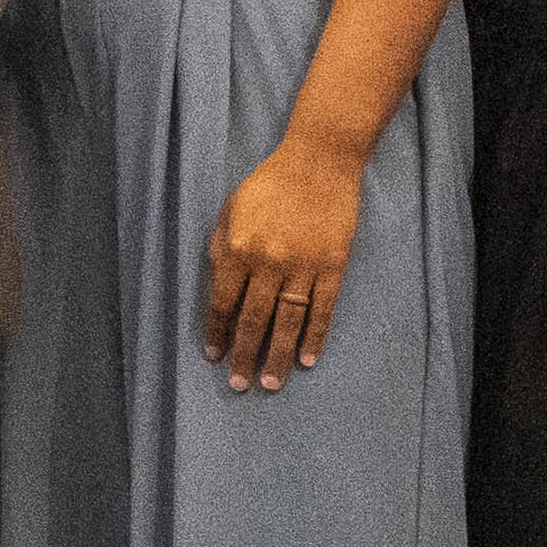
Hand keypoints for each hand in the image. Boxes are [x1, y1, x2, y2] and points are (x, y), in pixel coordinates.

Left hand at [201, 138, 363, 390]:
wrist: (318, 161)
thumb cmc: (269, 184)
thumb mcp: (230, 209)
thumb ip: (220, 248)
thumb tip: (218, 288)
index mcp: (238, 247)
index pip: (222, 302)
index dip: (217, 332)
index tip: (213, 356)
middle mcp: (269, 262)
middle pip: (253, 319)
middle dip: (244, 355)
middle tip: (240, 385)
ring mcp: (303, 266)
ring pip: (288, 321)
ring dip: (277, 355)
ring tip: (271, 383)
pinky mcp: (333, 266)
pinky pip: (323, 309)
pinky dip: (315, 336)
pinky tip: (307, 360)